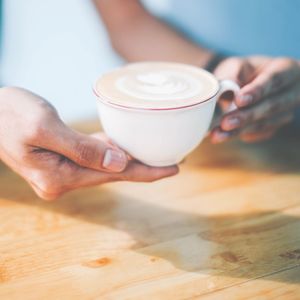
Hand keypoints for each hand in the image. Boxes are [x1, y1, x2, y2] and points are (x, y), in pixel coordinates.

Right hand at [0, 87, 177, 199]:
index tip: (175, 169)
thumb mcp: (44, 127)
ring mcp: (63, 172)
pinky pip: (94, 158)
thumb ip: (82, 149)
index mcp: (60, 177)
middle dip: (144, 168)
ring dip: (131, 161)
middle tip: (175, 161)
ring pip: (106, 167)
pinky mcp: (62, 160)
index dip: (146, 172)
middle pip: (114, 174)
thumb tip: (120, 163)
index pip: (114, 175)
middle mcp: (64, 180)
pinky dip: (112, 153)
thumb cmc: (8, 114)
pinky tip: (128, 147)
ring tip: (158, 154)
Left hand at [211, 56, 299, 142]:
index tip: (239, 100)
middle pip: (271, 106)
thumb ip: (232, 76)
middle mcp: (290, 93)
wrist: (240, 85)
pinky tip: (221, 135)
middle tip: (225, 122)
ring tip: (218, 134)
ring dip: (238, 131)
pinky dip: (237, 135)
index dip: (257, 91)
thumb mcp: (237, 66)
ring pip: (262, 124)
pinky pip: (256, 134)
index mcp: (285, 69)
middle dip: (246, 116)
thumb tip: (223, 91)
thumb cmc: (241, 72)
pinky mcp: (272, 128)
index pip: (274, 80)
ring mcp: (284, 113)